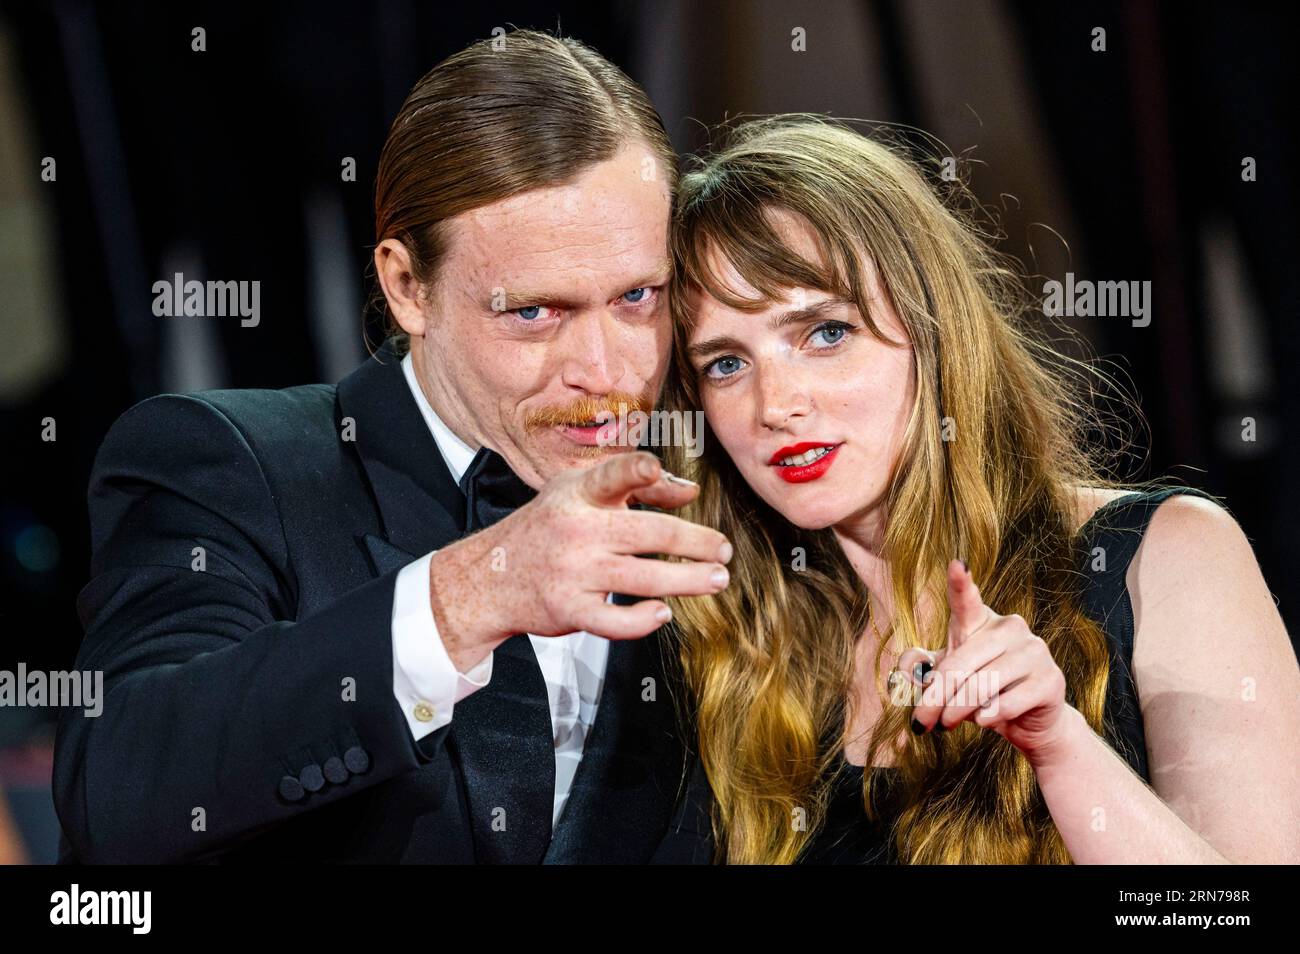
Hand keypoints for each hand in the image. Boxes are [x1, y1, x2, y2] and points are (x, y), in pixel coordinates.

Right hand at [430, 450, 732, 656]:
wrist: (492, 575)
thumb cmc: (548, 528)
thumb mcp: (582, 492)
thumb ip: (638, 488)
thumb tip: (689, 491)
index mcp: (580, 494)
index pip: (612, 475)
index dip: (638, 471)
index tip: (664, 474)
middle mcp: (576, 530)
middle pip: (648, 534)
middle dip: (696, 543)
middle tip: (724, 550)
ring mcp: (572, 572)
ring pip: (642, 578)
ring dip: (688, 580)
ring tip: (715, 579)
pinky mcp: (568, 609)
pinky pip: (614, 622)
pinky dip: (643, 620)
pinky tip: (662, 612)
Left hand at [896, 560, 1075, 766]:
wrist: (1030, 722)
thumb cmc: (983, 692)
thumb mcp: (948, 678)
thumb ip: (922, 670)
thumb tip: (905, 671)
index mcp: (982, 621)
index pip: (966, 600)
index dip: (961, 583)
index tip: (956, 565)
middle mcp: (1010, 628)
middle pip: (960, 664)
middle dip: (935, 698)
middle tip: (921, 722)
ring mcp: (1034, 651)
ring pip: (981, 686)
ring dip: (956, 711)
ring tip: (948, 722)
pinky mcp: (1050, 680)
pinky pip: (1005, 703)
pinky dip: (987, 717)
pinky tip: (986, 717)